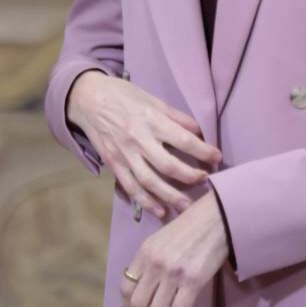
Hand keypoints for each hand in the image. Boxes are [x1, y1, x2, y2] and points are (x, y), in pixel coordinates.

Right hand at [67, 70, 219, 220]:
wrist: (88, 99)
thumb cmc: (123, 95)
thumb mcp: (151, 98)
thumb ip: (175, 116)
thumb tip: (198, 133)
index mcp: (151, 119)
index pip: (184, 140)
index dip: (204, 151)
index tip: (217, 157)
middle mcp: (138, 139)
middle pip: (169, 166)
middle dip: (191, 177)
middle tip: (206, 180)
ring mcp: (125, 154)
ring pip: (150, 182)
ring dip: (171, 197)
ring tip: (188, 207)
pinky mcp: (114, 164)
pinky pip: (131, 187)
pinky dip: (146, 202)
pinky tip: (160, 210)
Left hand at [121, 190, 230, 306]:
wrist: (216, 217)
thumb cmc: (191, 226)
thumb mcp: (162, 238)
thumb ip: (151, 259)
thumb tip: (147, 284)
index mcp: (144, 252)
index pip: (126, 286)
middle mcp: (154, 264)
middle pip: (138, 303)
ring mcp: (172, 273)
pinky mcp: (192, 281)